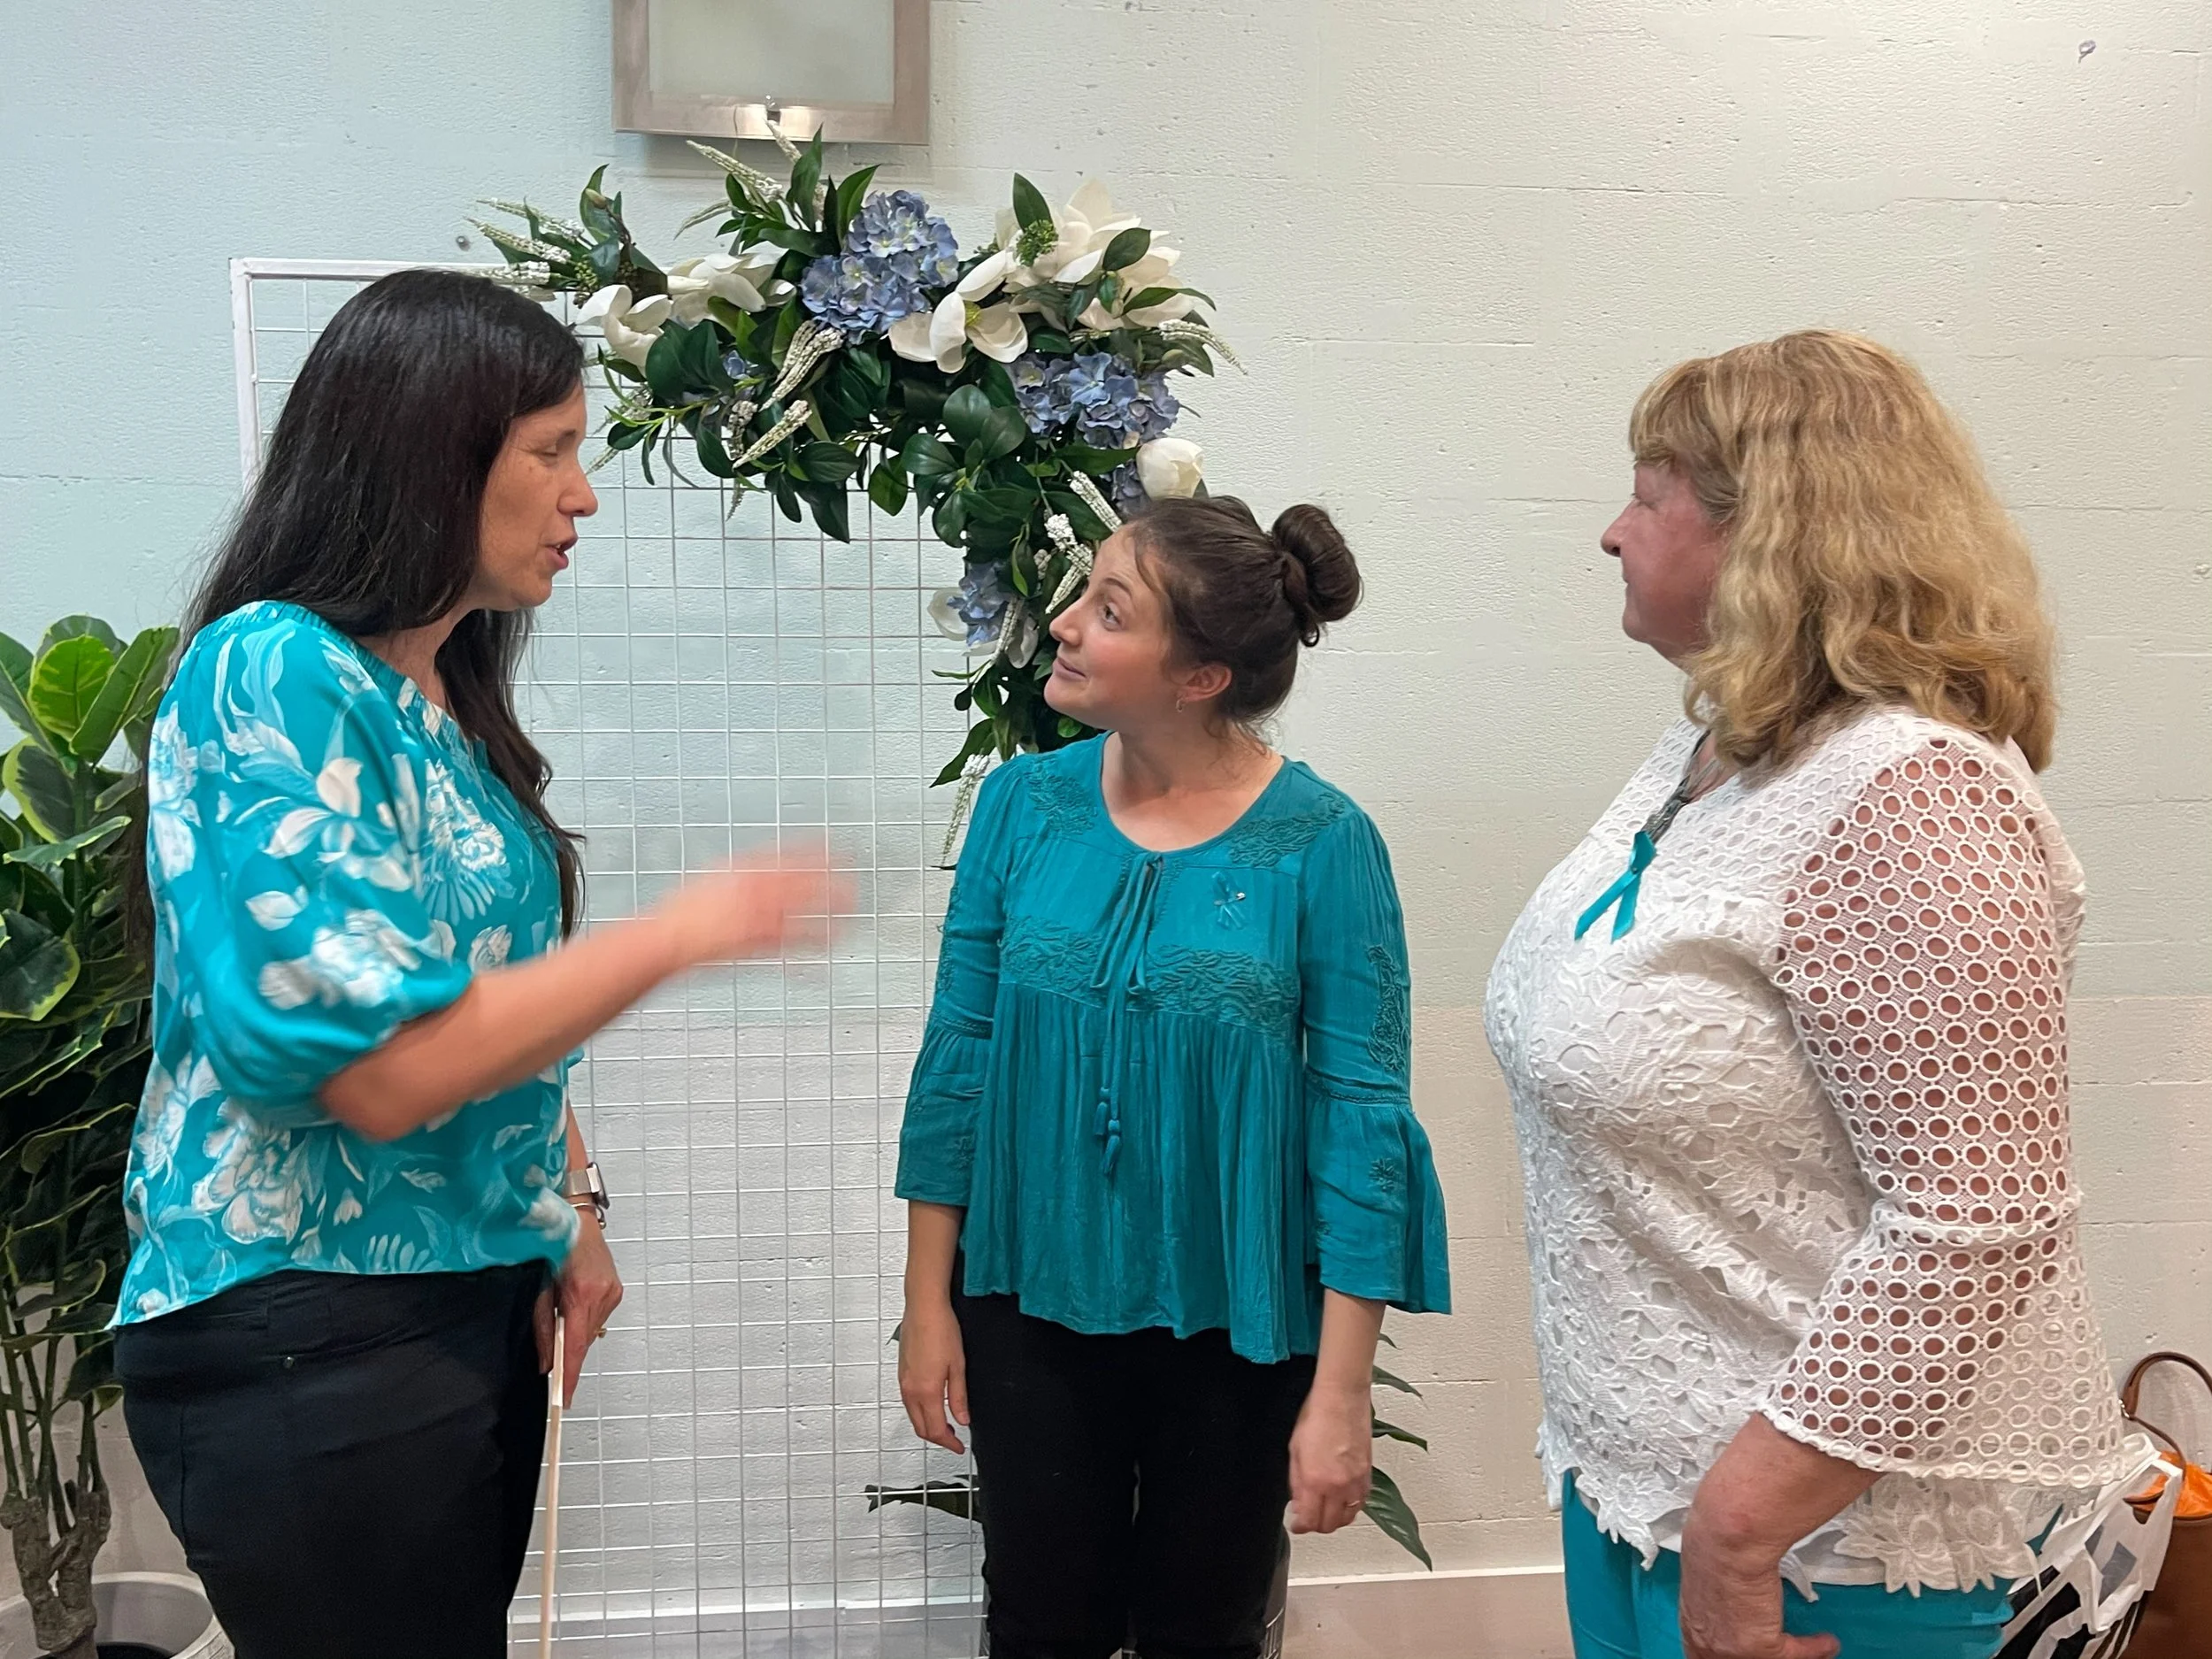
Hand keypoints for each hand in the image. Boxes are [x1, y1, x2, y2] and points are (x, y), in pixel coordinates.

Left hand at [536, 1206, 624, 1408]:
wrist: (576, 1220)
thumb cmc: (554, 1247)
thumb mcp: (540, 1290)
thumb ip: (543, 1328)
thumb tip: (545, 1363)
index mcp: (581, 1293)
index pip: (576, 1346)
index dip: (570, 1376)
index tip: (565, 1398)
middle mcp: (602, 1294)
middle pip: (585, 1342)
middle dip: (569, 1356)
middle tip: (555, 1369)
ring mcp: (613, 1293)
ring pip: (592, 1332)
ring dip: (576, 1336)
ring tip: (562, 1323)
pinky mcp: (617, 1291)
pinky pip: (598, 1319)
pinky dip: (585, 1322)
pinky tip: (575, 1310)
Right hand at [655, 847, 847, 968]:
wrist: (669, 938)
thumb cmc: (686, 909)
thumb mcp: (717, 875)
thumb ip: (746, 869)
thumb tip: (765, 864)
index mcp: (745, 870)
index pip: (791, 855)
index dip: (818, 850)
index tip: (839, 848)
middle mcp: (756, 893)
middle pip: (805, 885)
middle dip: (833, 883)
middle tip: (856, 883)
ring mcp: (759, 920)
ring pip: (804, 917)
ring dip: (829, 918)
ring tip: (849, 918)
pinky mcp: (757, 946)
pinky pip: (791, 949)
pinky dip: (810, 951)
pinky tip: (825, 953)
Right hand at [897, 1295, 968, 1454]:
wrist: (924, 1308)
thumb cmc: (942, 1330)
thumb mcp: (958, 1366)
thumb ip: (959, 1397)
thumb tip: (962, 1419)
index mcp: (926, 1391)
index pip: (936, 1430)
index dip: (949, 1443)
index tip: (959, 1447)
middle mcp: (910, 1390)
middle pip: (920, 1428)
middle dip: (937, 1438)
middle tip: (954, 1439)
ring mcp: (903, 1382)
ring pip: (913, 1416)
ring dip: (928, 1426)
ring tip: (946, 1424)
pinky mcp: (902, 1374)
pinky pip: (908, 1403)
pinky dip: (920, 1412)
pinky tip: (933, 1406)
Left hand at [1287, 1381, 1371, 1535]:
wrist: (1341, 1398)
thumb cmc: (1316, 1415)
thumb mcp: (1294, 1450)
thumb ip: (1296, 1483)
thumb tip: (1297, 1505)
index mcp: (1315, 1481)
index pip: (1310, 1520)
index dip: (1301, 1527)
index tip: (1296, 1524)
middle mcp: (1338, 1486)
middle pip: (1330, 1525)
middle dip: (1316, 1526)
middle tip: (1307, 1518)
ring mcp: (1356, 1481)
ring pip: (1348, 1517)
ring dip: (1335, 1519)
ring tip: (1324, 1511)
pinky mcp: (1368, 1474)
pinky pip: (1361, 1503)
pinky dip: (1351, 1508)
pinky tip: (1342, 1501)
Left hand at [1678, 1524, 1837, 1658]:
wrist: (1728, 1542)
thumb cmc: (1714, 1542)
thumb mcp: (1704, 1572)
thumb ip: (1713, 1593)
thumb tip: (1728, 1589)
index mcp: (1692, 1625)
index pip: (1704, 1653)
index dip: (1724, 1653)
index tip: (1745, 1648)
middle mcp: (1708, 1644)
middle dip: (1758, 1656)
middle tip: (1780, 1650)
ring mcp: (1734, 1651)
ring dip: (1789, 1654)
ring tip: (1812, 1650)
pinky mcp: (1763, 1649)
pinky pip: (1795, 1654)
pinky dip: (1814, 1648)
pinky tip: (1825, 1643)